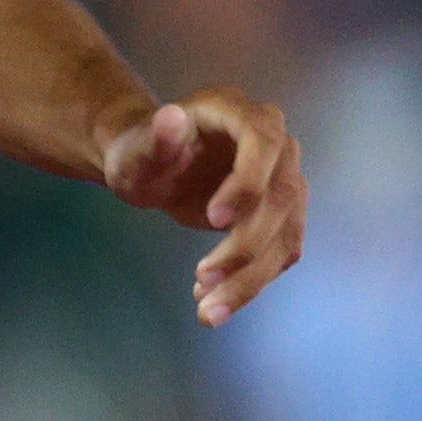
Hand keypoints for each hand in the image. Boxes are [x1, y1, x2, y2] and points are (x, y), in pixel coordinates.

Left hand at [103, 87, 306, 325]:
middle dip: (247, 244)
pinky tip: (215, 301)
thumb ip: (153, 139)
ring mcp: (285, 177)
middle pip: (281, 196)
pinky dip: (252, 281)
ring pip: (288, 233)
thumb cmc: (138, 151)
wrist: (151, 166)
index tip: (215, 219)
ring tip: (208, 310)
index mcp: (236, 110)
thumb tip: (171, 116)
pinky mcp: (284, 213)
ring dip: (253, 277)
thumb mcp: (133, 149)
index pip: (264, 141)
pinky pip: (281, 252)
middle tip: (203, 277)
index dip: (248, 182)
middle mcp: (275, 141)